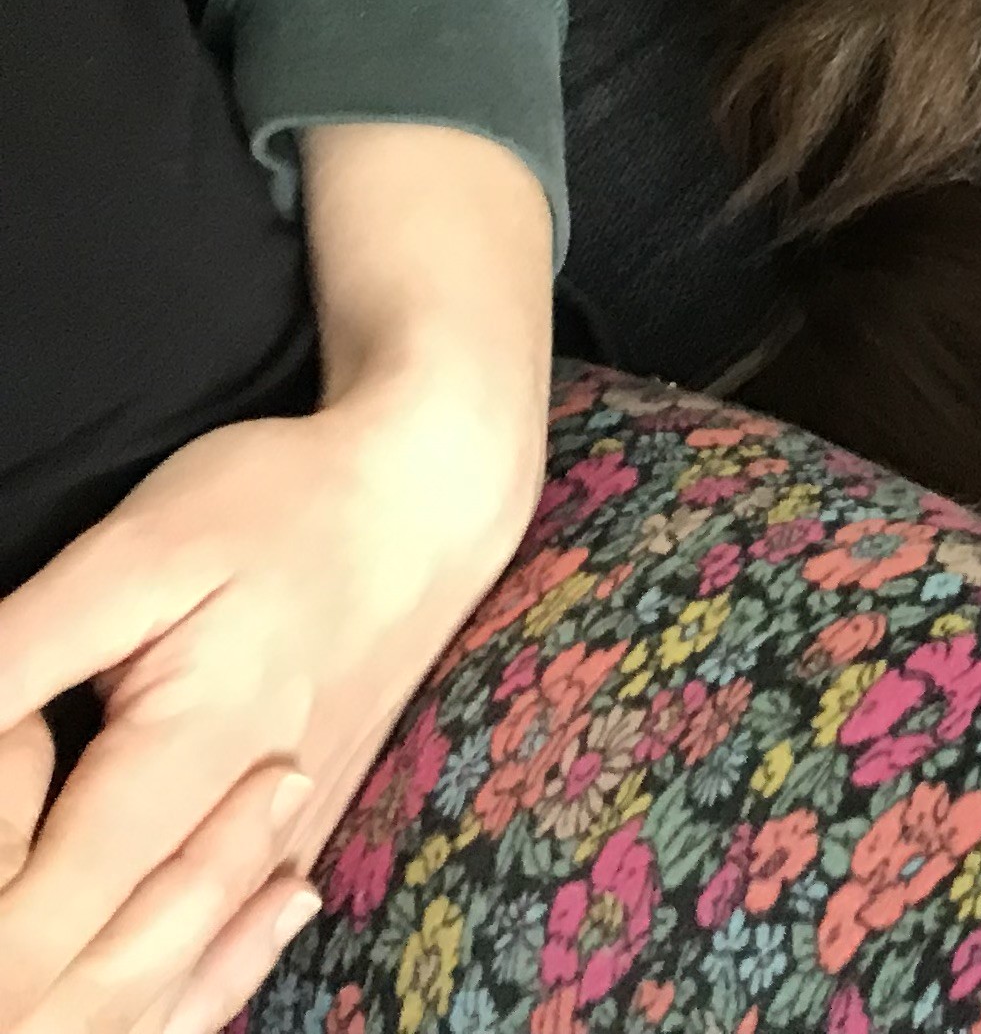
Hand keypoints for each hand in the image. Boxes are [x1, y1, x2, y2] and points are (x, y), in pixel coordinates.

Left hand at [0, 126, 548, 1033]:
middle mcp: (249, 840)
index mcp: (188, 763)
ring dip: (68, 997)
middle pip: (88, 992)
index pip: (32, 935)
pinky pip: (220, 978)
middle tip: (14, 809)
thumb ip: (17, 654)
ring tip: (31, 913)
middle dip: (8, 974)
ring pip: (159, 1000)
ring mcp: (289, 859)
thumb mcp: (134, 551)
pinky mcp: (306, 852)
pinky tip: (115, 989)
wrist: (434, 501)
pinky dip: (154, 1000)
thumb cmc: (281, 505)